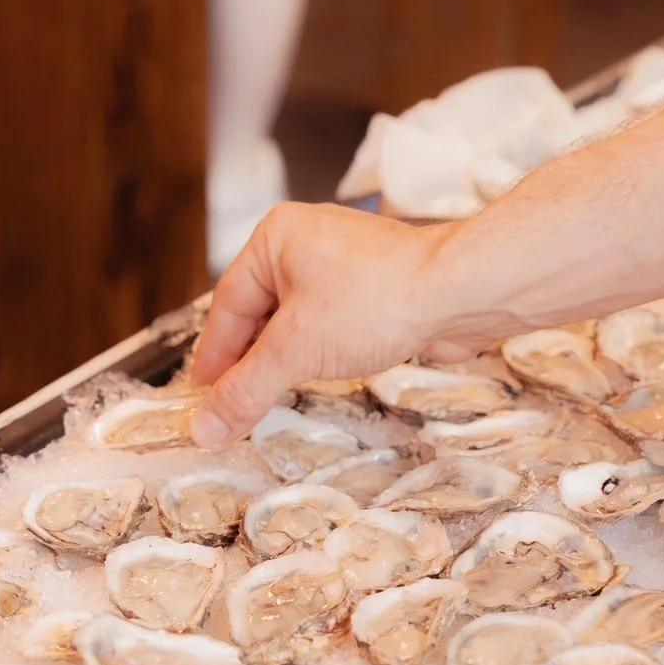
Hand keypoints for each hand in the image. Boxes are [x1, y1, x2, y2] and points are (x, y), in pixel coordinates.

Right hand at [190, 203, 464, 446]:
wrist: (461, 293)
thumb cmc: (379, 299)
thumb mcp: (296, 351)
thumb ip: (246, 390)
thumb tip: (205, 426)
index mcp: (276, 238)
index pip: (228, 305)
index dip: (214, 357)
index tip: (202, 397)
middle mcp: (307, 243)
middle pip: (260, 313)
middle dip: (249, 362)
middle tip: (231, 406)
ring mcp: (345, 265)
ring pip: (298, 321)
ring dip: (284, 360)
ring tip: (269, 399)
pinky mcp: (376, 290)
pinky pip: (332, 325)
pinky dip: (319, 353)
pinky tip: (317, 378)